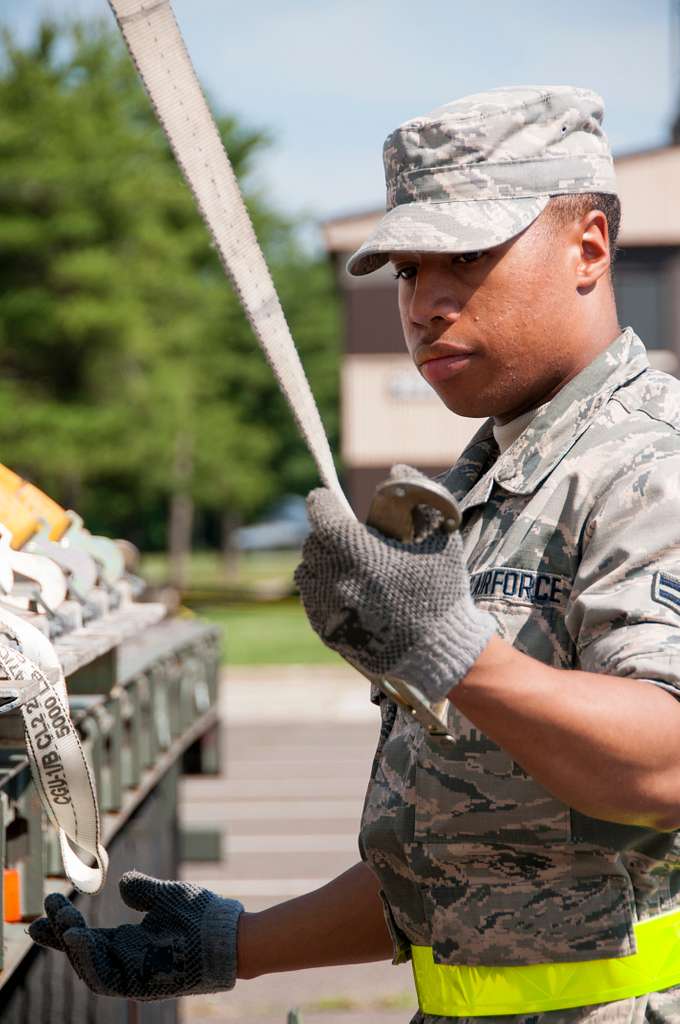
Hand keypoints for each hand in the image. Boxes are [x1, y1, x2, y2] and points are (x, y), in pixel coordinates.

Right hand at [28, 871, 242, 999]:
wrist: (230, 933)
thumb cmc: (201, 916)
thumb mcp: (166, 897)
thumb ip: (143, 891)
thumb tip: (122, 883)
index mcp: (129, 944)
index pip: (87, 937)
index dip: (64, 924)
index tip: (48, 902)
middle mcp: (127, 963)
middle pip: (83, 954)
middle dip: (60, 936)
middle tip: (43, 914)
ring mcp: (135, 977)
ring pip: (91, 969)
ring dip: (73, 949)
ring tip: (64, 926)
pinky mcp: (144, 985)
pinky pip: (109, 978)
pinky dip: (91, 960)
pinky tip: (80, 939)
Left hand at [294, 465, 494, 701]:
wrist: (439, 652)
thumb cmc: (442, 591)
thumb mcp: (440, 537)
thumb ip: (418, 496)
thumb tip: (396, 470)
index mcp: (356, 550)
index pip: (320, 510)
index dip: (326, 501)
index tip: (332, 501)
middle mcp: (334, 577)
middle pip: (314, 542)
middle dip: (329, 536)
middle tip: (351, 541)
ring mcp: (326, 607)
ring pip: (308, 571)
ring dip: (323, 564)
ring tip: (348, 567)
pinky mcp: (325, 631)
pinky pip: (311, 600)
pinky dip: (323, 592)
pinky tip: (349, 594)